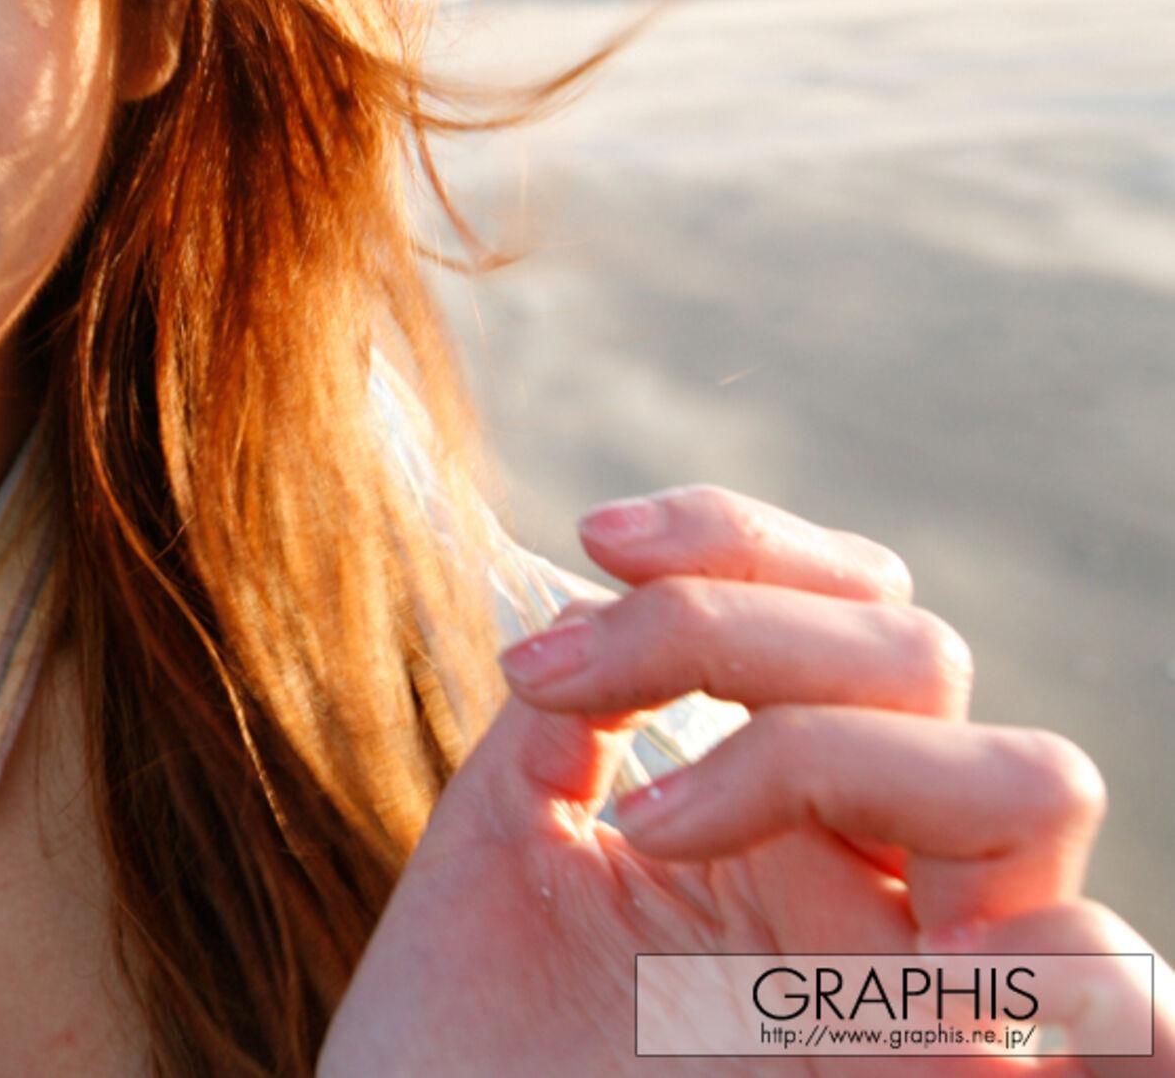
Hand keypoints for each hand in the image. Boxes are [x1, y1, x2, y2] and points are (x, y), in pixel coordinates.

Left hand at [322, 484, 1171, 1074]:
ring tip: (653, 822)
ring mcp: (915, 988)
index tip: (594, 542)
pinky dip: (1094, 988)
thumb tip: (607, 593)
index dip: (739, 539)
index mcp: (780, 816)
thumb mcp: (504, 841)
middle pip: (923, 660)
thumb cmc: (458, 1039)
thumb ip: (576, 717)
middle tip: (560, 689)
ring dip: (828, 750)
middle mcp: (870, 886)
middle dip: (732, 623)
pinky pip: (1122, 1021)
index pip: (853, 610)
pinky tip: (939, 988)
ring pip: (1026, 786)